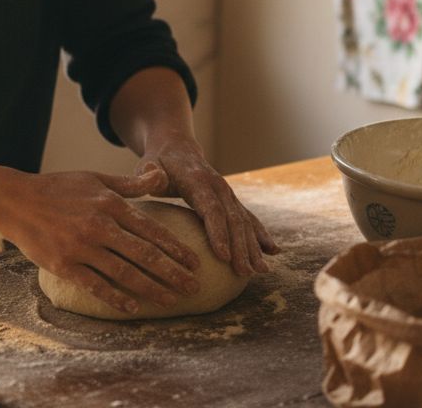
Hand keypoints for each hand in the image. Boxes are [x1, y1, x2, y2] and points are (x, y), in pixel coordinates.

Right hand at [0, 167, 201, 314]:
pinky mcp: (64, 265)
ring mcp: (81, 247)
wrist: (16, 201)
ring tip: (171, 300)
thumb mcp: (97, 178)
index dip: (176, 248)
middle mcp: (99, 226)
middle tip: (193, 286)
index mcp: (110, 204)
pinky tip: (134, 307)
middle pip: (144, 254)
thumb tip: (161, 176)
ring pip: (124, 273)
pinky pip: (95, 285)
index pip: (151, 229)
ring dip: (151, 288)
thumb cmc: (59, 188)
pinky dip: (116, 297)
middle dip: (172, 272)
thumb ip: (131, 183)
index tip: (194, 261)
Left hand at [133, 132, 278, 276]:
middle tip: (244, 273)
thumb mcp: (148, 165)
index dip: (218, 233)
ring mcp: (228, 194)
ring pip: (244, 221)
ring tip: (262, 271)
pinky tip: (273, 251)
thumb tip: (157, 177)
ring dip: (254, 246)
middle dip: (240, 247)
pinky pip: (249, 218)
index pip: (211, 209)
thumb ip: (149, 174)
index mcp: (197, 181)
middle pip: (233, 219)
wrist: (177, 148)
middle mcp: (218, 187)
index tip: (224, 257)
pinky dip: (261, 235)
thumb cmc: (158, 163)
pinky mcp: (231, 200)